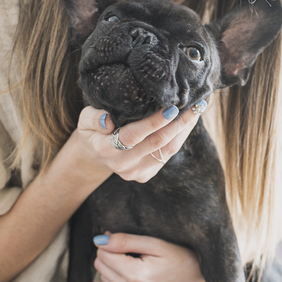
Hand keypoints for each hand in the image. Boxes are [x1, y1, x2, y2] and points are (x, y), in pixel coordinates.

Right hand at [75, 102, 205, 183]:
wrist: (94, 154)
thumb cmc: (93, 129)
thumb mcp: (85, 119)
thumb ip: (94, 117)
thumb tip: (108, 120)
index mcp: (106, 148)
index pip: (133, 135)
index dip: (154, 122)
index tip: (172, 108)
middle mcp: (122, 164)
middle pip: (156, 144)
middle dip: (179, 124)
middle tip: (195, 105)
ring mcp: (134, 172)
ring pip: (167, 151)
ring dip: (184, 131)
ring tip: (196, 111)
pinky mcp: (144, 176)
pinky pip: (167, 156)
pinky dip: (179, 138)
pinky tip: (186, 123)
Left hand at [94, 233, 208, 281]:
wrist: (201, 278)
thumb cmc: (181, 255)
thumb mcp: (155, 243)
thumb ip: (125, 241)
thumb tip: (99, 240)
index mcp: (138, 278)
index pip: (102, 256)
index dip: (110, 243)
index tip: (126, 239)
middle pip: (102, 268)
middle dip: (112, 255)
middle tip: (135, 250)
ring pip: (107, 280)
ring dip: (116, 268)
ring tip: (140, 262)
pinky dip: (124, 280)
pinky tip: (142, 275)